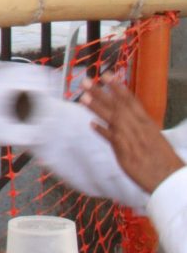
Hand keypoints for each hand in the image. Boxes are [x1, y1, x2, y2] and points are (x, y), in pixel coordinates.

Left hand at [82, 74, 185, 195]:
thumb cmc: (162, 159)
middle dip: (101, 93)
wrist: (169, 177)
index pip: (130, 100)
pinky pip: (112, 139)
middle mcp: (139, 127)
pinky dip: (102, 131)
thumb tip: (124, 121)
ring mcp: (131, 138)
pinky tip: (92, 124)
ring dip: (97, 107)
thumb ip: (138, 127)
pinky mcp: (125, 152)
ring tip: (83, 97)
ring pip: (112, 118)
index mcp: (147, 122)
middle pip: (117, 106)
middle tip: (86, 81)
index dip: (117, 87)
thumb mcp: (153, 136)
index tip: (106, 76)